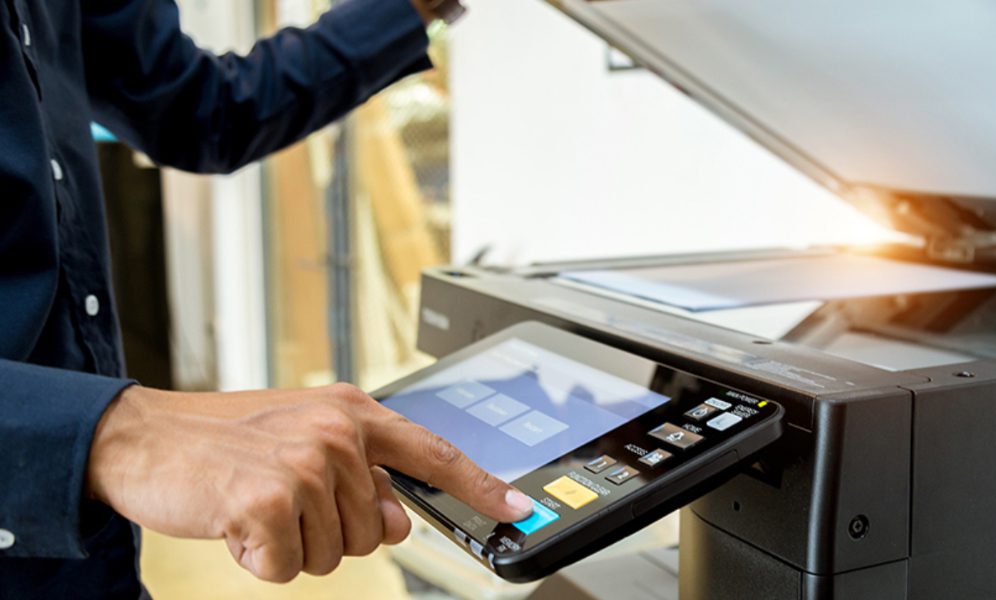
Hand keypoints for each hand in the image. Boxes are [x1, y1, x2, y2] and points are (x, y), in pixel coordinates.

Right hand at [85, 383, 532, 581]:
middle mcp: (338, 433)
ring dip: (293, 546)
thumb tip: (398, 523)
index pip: (434, 453)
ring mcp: (306, 465)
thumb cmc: (223, 442)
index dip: (480, 486)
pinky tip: (236, 524)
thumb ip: (360, 476)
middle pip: (376, 530)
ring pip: (337, 554)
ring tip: (255, 505)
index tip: (515, 509)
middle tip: (281, 501)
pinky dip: (261, 561)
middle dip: (329, 532)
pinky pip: (291, 569)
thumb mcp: (302, 442)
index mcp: (352, 411)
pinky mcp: (271, 500)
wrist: (143, 438)